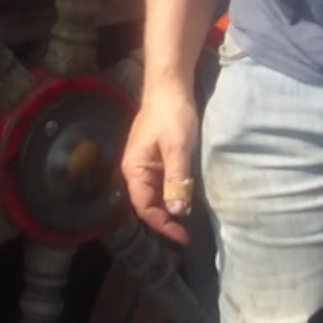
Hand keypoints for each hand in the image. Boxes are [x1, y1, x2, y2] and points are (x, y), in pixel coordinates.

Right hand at [120, 84, 200, 246]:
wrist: (170, 87)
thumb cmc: (172, 115)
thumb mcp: (178, 148)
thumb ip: (177, 180)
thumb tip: (177, 211)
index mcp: (134, 169)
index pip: (145, 207)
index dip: (162, 225)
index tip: (183, 236)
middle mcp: (134, 170)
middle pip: (147, 204)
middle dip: (165, 221)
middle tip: (187, 233)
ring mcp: (143, 164)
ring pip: (154, 195)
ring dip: (168, 209)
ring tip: (186, 222)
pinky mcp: (154, 158)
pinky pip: (160, 184)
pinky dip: (171, 195)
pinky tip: (183, 199)